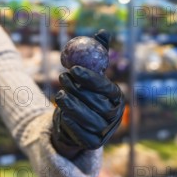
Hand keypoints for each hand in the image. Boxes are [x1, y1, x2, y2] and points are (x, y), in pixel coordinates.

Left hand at [52, 30, 124, 157]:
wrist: (73, 120)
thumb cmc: (83, 92)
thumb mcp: (88, 74)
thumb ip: (96, 54)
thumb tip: (103, 32)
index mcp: (117, 98)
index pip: (106, 88)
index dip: (90, 78)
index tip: (73, 69)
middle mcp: (114, 116)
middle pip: (97, 103)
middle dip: (78, 89)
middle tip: (62, 78)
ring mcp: (105, 132)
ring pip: (89, 119)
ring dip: (72, 106)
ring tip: (59, 94)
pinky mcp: (93, 144)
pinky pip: (83, 135)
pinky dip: (72, 125)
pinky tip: (62, 114)